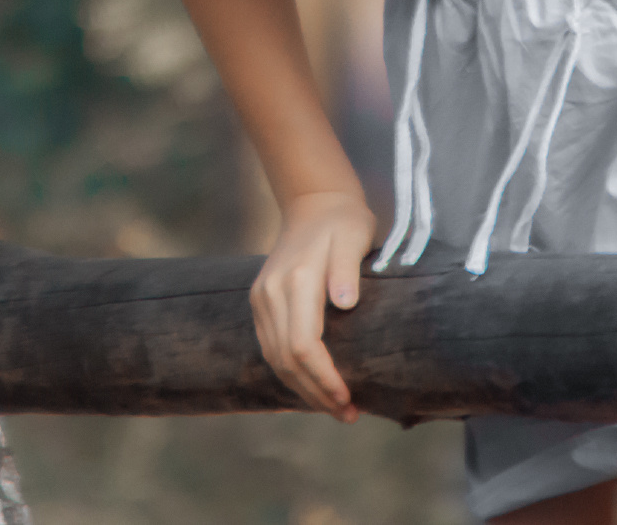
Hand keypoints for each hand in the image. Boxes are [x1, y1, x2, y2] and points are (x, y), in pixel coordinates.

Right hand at [251, 189, 374, 421]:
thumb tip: (344, 303)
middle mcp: (271, 292)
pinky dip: (291, 373)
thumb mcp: (354, 235)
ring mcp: (262, 298)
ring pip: (275, 359)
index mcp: (295, 280)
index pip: (303, 345)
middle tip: (349, 415)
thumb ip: (347, 268)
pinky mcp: (261, 302)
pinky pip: (272, 348)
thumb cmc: (343, 221)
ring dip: (303, 389)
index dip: (324, 378)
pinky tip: (314, 386)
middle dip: (316, 393)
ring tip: (336, 409)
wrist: (313, 202)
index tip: (348, 398)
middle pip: (286, 360)